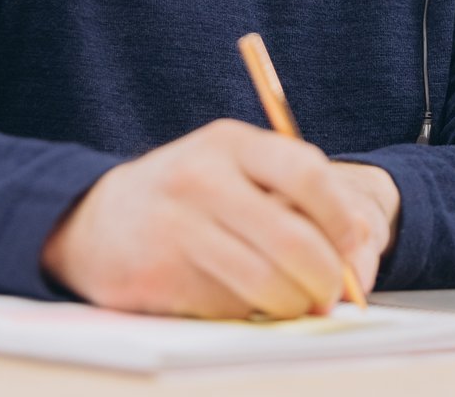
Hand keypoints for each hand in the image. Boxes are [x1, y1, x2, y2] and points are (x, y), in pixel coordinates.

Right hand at [40, 119, 398, 318]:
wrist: (96, 220)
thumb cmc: (189, 194)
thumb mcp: (233, 167)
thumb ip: (291, 192)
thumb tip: (359, 244)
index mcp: (228, 143)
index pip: (305, 173)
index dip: (339, 216)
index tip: (352, 241)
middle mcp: (200, 179)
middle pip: (291, 240)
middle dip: (326, 276)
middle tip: (334, 292)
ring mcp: (175, 229)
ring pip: (264, 283)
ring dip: (293, 304)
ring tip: (295, 301)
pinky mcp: (157, 277)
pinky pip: (228, 307)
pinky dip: (248, 312)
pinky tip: (239, 297)